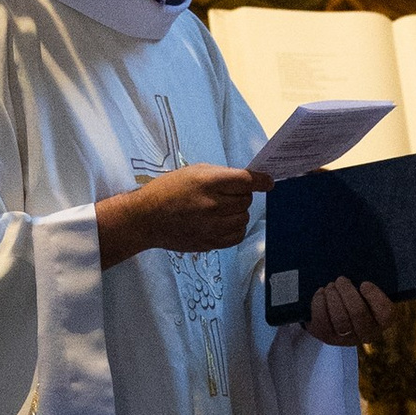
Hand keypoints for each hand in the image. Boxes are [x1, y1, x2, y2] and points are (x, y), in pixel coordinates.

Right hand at [96, 167, 255, 268]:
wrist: (146, 218)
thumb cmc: (168, 190)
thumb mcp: (194, 171)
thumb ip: (221, 175)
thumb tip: (246, 181)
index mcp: (209, 182)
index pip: (246, 181)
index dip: (261, 181)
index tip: (268, 182)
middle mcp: (213, 204)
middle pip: (246, 200)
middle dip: (242, 196)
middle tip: (228, 195)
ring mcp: (212, 226)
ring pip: (244, 218)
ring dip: (238, 212)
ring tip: (222, 209)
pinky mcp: (210, 242)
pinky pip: (237, 236)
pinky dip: (235, 229)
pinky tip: (223, 223)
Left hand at [301, 276, 393, 347]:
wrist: (335, 316)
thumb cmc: (354, 299)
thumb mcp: (365, 293)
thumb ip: (367, 288)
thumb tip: (361, 279)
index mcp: (380, 321)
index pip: (385, 314)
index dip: (374, 297)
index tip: (364, 284)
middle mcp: (365, 334)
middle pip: (358, 313)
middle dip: (347, 291)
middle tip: (341, 279)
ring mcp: (345, 339)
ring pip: (340, 319)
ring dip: (333, 296)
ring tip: (331, 286)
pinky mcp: (326, 337)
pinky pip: (322, 320)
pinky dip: (319, 302)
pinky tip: (321, 293)